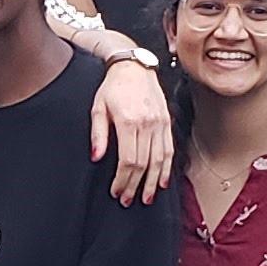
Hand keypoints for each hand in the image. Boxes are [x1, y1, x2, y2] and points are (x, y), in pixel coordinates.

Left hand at [89, 56, 176, 204]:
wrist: (134, 66)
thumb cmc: (113, 86)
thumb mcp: (98, 108)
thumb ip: (98, 134)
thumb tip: (97, 157)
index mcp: (128, 121)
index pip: (128, 160)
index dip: (123, 180)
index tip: (116, 191)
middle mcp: (147, 124)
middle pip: (144, 164)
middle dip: (135, 185)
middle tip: (127, 199)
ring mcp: (160, 123)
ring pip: (159, 160)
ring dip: (153, 182)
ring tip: (146, 197)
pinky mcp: (166, 122)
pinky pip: (169, 150)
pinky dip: (167, 168)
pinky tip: (162, 181)